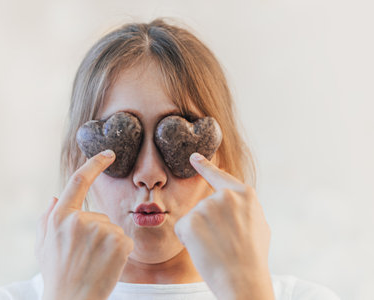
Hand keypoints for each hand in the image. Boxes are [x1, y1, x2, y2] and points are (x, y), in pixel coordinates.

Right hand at [34, 150, 133, 299]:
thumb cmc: (57, 274)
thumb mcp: (42, 246)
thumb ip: (46, 218)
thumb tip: (54, 196)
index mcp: (60, 217)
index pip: (79, 181)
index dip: (95, 164)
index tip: (109, 153)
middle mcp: (79, 220)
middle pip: (99, 216)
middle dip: (97, 232)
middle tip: (86, 256)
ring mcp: (101, 230)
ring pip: (112, 229)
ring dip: (107, 243)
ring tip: (94, 262)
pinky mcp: (119, 242)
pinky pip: (124, 240)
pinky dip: (120, 252)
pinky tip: (107, 265)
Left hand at [174, 153, 273, 299]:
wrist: (243, 280)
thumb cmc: (253, 257)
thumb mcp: (258, 225)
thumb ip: (243, 208)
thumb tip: (232, 200)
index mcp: (244, 194)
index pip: (220, 176)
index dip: (205, 166)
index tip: (193, 156)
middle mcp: (224, 196)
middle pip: (204, 206)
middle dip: (208, 224)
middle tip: (224, 243)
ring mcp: (206, 207)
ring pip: (193, 219)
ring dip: (199, 233)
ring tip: (217, 248)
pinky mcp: (189, 221)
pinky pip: (182, 229)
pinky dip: (189, 241)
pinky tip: (204, 250)